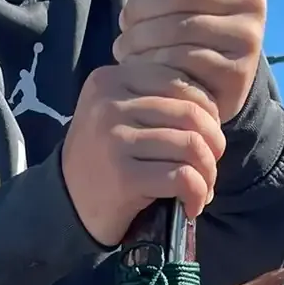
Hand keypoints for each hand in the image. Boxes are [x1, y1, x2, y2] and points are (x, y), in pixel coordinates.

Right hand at [60, 58, 225, 246]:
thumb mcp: (119, 113)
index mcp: (110, 79)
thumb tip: (215, 104)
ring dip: (208, 172)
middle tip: (210, 165)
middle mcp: (108, 104)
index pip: (179, 81)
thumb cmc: (105, 157)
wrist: (68, 205)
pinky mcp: (123, 177)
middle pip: (191, 113)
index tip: (205, 136)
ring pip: (191, 145)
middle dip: (213, 143)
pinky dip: (198, 194)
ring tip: (203, 186)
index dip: (207, 110)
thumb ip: (155, 96)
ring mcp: (114, 140)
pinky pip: (183, 178)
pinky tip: (192, 204)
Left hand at [109, 0, 266, 124]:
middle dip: (140, 7)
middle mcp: (253, 0)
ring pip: (178, 28)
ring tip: (125, 44)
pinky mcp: (235, 73)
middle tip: (125, 21)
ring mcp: (247, 38)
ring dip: (138, 37)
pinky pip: (181, 60)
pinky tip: (140, 65)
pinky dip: (151, 62)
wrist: (215, 79)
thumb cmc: (191, 22)